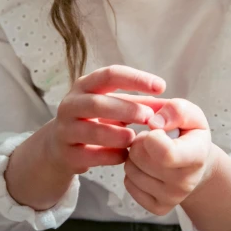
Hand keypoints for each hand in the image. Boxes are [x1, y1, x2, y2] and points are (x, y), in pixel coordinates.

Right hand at [45, 65, 165, 176]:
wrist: (60, 147)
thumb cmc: (96, 120)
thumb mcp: (114, 106)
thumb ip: (140, 103)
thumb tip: (169, 105)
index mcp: (86, 85)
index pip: (111, 74)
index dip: (136, 79)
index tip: (161, 86)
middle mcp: (72, 104)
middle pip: (98, 103)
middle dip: (126, 109)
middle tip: (148, 117)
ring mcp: (66, 129)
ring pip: (92, 130)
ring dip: (117, 135)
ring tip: (134, 138)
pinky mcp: (66, 154)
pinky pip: (89, 155)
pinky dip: (109, 155)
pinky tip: (124, 156)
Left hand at [123, 97, 215, 215]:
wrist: (198, 164)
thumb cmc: (191, 134)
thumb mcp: (191, 114)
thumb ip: (176, 110)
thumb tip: (153, 122)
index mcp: (197, 155)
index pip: (165, 153)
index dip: (151, 137)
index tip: (156, 130)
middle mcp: (186, 182)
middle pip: (140, 158)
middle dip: (139, 141)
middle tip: (151, 138)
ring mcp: (172, 198)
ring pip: (131, 171)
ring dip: (133, 156)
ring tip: (149, 152)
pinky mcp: (159, 207)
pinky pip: (129, 185)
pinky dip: (132, 172)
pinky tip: (146, 166)